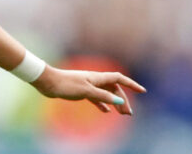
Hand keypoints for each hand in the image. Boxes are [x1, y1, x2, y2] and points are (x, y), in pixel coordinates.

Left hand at [31, 66, 146, 114]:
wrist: (48, 82)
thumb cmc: (67, 84)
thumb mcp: (86, 91)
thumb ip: (102, 96)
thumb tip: (119, 101)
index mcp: (97, 77)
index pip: (118, 78)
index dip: (131, 84)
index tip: (142, 91)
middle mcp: (94, 79)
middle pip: (114, 88)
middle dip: (123, 100)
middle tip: (128, 114)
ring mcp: (87, 85)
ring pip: (106, 93)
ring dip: (115, 103)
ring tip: (122, 114)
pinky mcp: (80, 91)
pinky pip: (96, 98)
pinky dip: (103, 104)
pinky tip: (106, 112)